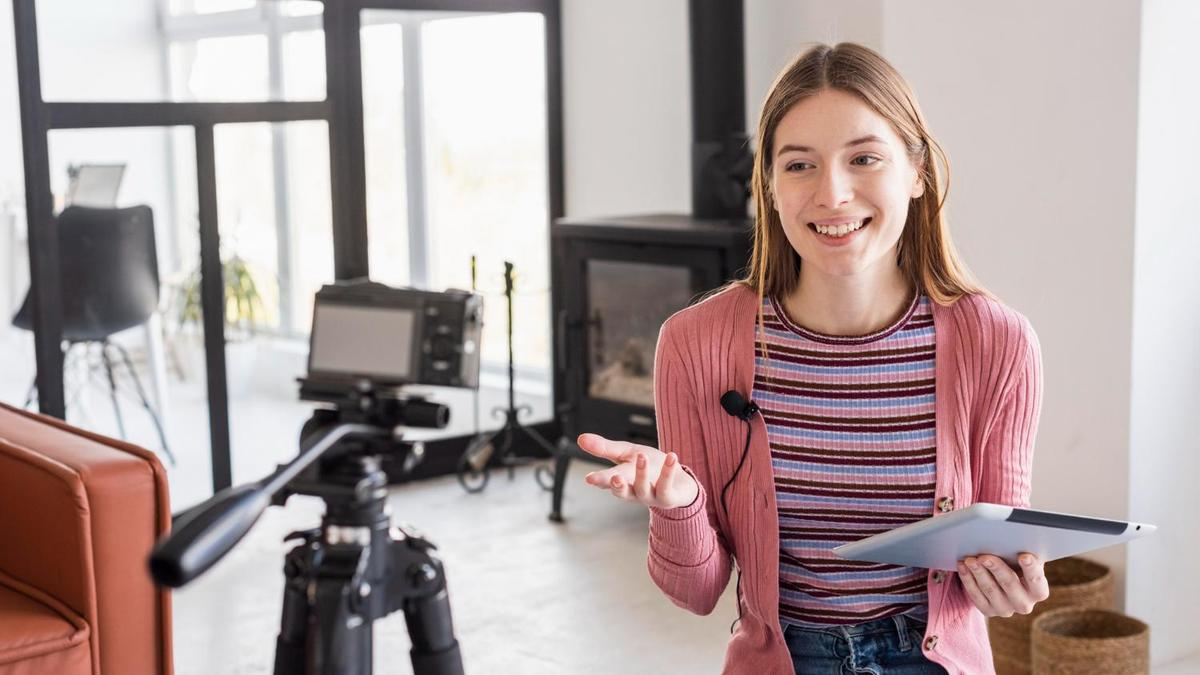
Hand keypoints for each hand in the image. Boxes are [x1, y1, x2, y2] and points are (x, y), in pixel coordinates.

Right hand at [576, 433, 699, 508]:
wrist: (679, 481)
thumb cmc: (650, 466)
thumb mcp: (626, 453)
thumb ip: (605, 448)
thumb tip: (580, 438)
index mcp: (621, 480)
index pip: (607, 481)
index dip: (599, 480)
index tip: (590, 478)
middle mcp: (633, 491)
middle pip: (621, 491)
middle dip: (616, 485)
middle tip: (613, 477)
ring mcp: (650, 497)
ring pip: (642, 489)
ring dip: (641, 474)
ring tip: (641, 456)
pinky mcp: (668, 498)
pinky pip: (666, 487)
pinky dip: (668, 472)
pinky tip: (671, 457)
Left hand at [956, 553, 1049, 616]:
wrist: (1004, 581)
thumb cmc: (1017, 564)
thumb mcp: (1025, 560)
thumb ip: (1024, 553)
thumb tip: (1016, 538)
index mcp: (1038, 592)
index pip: (1037, 582)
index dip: (1032, 570)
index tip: (1024, 556)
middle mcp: (1024, 604)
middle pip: (1010, 585)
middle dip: (997, 569)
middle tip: (985, 556)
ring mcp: (1005, 609)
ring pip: (990, 590)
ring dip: (979, 573)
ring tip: (970, 560)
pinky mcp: (988, 610)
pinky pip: (975, 595)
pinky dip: (968, 579)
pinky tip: (962, 566)